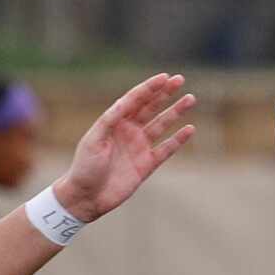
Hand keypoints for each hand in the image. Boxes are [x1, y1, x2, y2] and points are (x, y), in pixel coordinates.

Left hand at [52, 74, 195, 222]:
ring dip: (175, 112)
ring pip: (162, 124)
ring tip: (190, 99)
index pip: (135, 100)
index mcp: (114, 122)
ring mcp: (139, 147)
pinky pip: (166, 149)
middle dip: (165, 93)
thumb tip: (125, 101)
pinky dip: (178, 140)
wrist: (86, 197)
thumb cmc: (84, 167)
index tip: (165, 77)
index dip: (150, 88)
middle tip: (180, 80)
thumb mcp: (93, 140)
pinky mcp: (147, 165)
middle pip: (151, 107)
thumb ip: (110, 120)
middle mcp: (128, 131)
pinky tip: (190, 129)